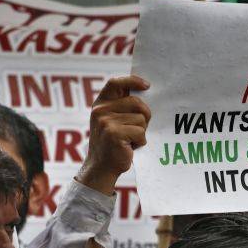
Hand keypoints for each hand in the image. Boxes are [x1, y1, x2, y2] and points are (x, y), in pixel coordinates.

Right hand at [77, 75, 150, 194]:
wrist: (101, 167)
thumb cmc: (113, 143)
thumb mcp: (112, 120)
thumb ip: (122, 106)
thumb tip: (146, 91)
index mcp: (100, 104)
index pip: (115, 83)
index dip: (132, 80)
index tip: (147, 85)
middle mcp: (101, 110)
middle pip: (136, 102)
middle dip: (145, 115)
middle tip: (139, 128)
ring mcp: (106, 122)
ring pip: (141, 119)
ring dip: (141, 131)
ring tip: (130, 140)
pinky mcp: (114, 134)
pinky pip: (140, 132)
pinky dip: (140, 142)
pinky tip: (130, 147)